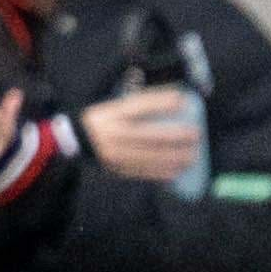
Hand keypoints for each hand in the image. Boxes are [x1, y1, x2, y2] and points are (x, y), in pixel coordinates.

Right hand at [81, 87, 202, 183]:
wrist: (74, 141)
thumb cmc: (103, 120)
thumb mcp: (114, 107)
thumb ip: (140, 104)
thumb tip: (176, 99)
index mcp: (113, 114)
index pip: (139, 105)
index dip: (161, 103)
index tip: (183, 101)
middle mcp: (113, 133)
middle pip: (147, 135)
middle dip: (174, 136)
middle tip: (196, 135)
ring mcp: (113, 153)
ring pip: (147, 156)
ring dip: (172, 157)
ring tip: (192, 157)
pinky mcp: (115, 168)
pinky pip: (140, 171)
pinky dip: (159, 173)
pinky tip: (175, 172)